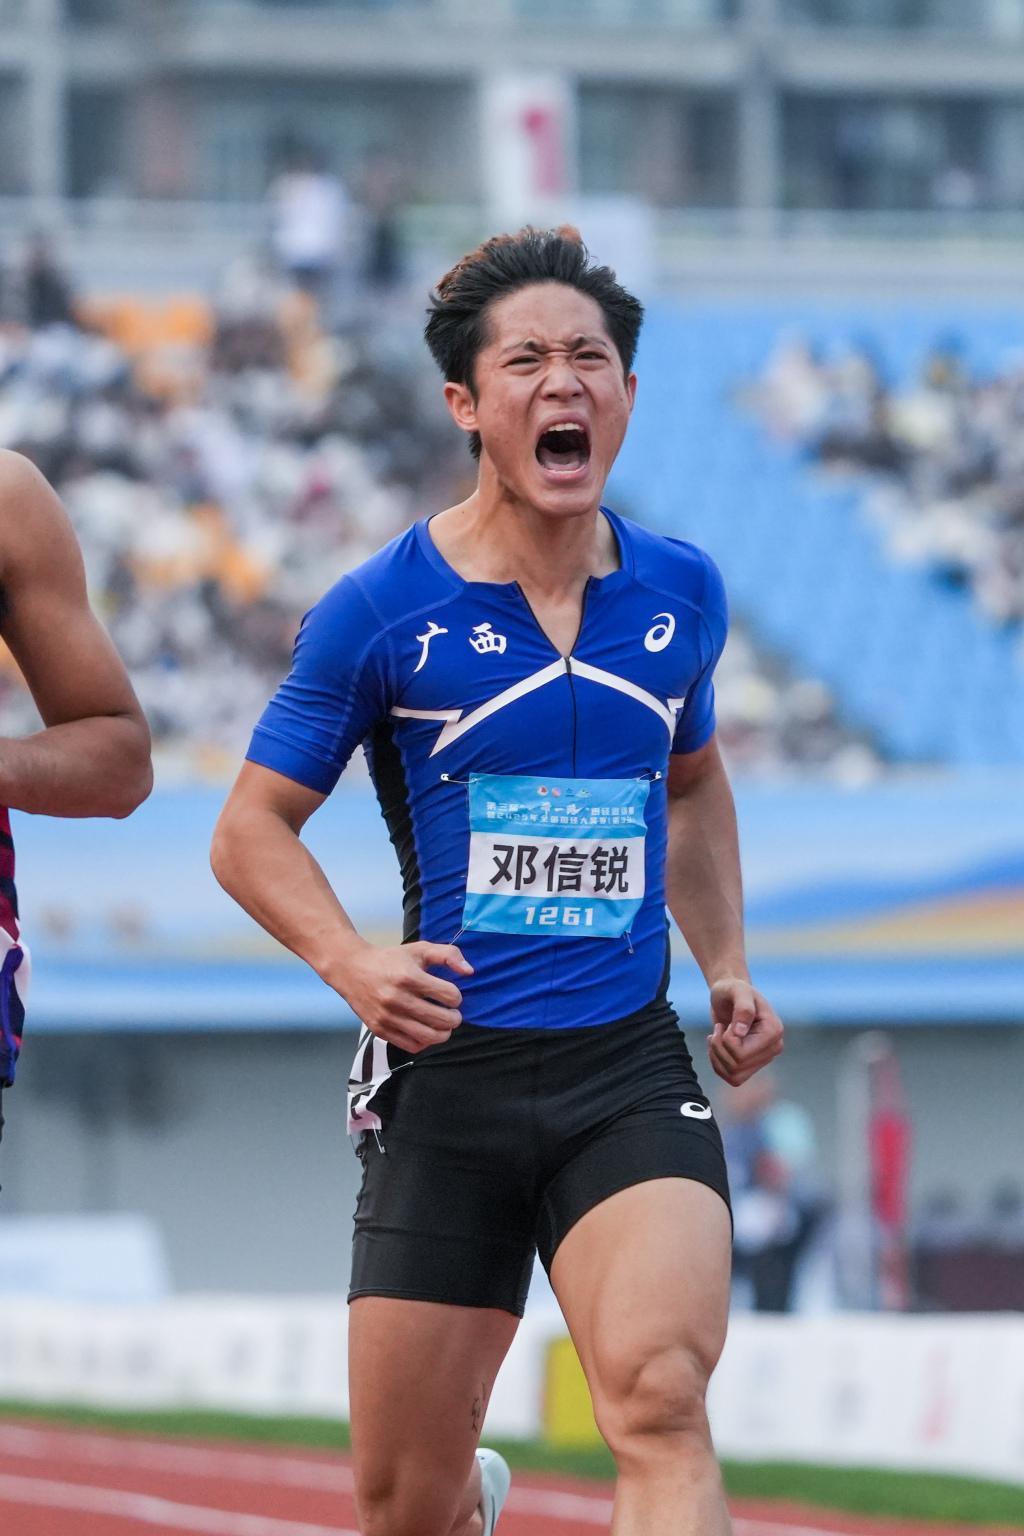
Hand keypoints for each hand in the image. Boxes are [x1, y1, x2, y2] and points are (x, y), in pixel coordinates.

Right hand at [329, 939, 473, 1053]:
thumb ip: (448, 955)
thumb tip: (470, 971)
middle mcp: (397, 998)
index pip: (450, 995)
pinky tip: (425, 1031)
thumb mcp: (419, 949)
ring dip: (444, 1033)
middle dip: (455, 1018)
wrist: (351, 969)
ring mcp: (387, 1016)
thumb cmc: (390, 959)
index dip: (456, 996)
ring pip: (429, 1037)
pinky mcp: (379, 1030)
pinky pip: (411, 1046)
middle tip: (453, 1014)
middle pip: (442, 1020)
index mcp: (409, 976)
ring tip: (443, 1025)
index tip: (450, 995)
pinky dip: (424, 1042)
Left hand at [707, 977, 783, 1085]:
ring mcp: (764, 1059)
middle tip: (718, 1029)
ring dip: (717, 1055)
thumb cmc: (733, 990)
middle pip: (737, 1066)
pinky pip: (732, 1078)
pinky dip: (718, 1064)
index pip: (742, 1054)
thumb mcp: (737, 991)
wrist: (729, 996)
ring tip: (717, 1036)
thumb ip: (743, 1008)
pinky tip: (717, 1047)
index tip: (727, 1024)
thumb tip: (740, 1032)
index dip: (726, 1041)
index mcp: (774, 1031)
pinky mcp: (753, 1066)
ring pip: (733, 1074)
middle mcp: (774, 1048)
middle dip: (719, 1047)